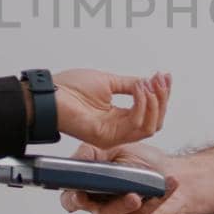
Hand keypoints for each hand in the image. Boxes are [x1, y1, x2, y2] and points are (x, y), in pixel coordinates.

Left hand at [53, 69, 170, 148]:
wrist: (49, 95)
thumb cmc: (68, 89)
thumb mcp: (108, 81)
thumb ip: (130, 85)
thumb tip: (151, 82)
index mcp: (117, 117)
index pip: (149, 113)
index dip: (161, 95)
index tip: (165, 77)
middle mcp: (117, 128)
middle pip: (154, 122)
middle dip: (162, 99)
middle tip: (161, 80)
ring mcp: (112, 135)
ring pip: (149, 127)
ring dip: (155, 103)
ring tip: (149, 85)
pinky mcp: (107, 137)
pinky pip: (135, 126)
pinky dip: (142, 106)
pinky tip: (139, 91)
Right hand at [60, 142, 190, 213]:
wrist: (173, 172)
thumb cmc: (140, 160)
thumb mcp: (114, 148)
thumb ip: (93, 152)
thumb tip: (79, 159)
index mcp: (88, 188)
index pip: (70, 198)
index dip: (71, 198)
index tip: (78, 191)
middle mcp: (99, 206)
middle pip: (93, 212)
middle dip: (98, 206)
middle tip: (97, 196)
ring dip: (124, 206)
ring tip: (136, 195)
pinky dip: (154, 201)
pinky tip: (166, 185)